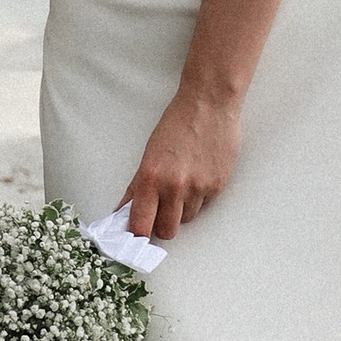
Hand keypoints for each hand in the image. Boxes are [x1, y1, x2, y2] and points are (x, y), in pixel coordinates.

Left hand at [121, 86, 242, 243]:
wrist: (209, 105)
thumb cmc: (177, 124)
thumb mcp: (149, 153)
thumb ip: (136, 186)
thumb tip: (123, 211)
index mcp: (151, 177)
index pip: (140, 225)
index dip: (137, 235)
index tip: (136, 236)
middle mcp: (174, 186)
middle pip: (166, 231)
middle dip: (162, 225)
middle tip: (161, 211)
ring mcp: (198, 188)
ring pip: (187, 219)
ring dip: (182, 210)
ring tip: (183, 185)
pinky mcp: (217, 186)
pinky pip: (204, 206)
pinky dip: (199, 197)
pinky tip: (198, 175)